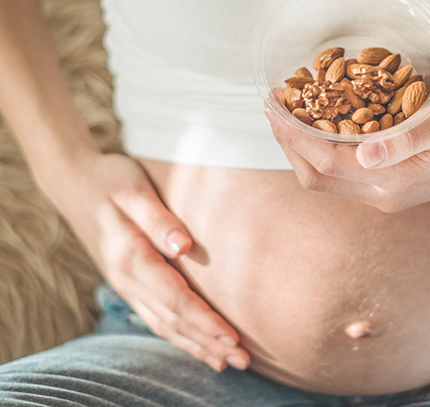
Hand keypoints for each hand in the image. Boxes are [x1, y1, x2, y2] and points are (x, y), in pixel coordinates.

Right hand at [47, 153, 248, 371]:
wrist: (73, 183)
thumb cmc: (110, 180)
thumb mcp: (134, 190)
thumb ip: (158, 218)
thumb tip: (184, 246)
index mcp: (130, 257)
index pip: (174, 298)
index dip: (204, 320)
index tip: (232, 336)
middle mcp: (127, 279)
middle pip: (172, 320)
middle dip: (208, 342)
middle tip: (243, 360)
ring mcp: (126, 285)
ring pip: (164, 326)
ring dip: (196, 346)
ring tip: (227, 362)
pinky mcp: (129, 285)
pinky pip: (155, 319)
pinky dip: (178, 337)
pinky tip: (198, 348)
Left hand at [268, 89, 429, 211]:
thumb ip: (405, 138)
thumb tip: (362, 154)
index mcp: (396, 180)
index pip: (326, 161)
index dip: (294, 134)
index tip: (274, 105)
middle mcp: (386, 196)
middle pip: (316, 177)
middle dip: (288, 143)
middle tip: (272, 106)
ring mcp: (388, 196)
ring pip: (325, 180)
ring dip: (301, 149)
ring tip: (287, 114)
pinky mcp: (392, 189)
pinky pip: (341, 177)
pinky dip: (320, 153)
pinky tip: (318, 127)